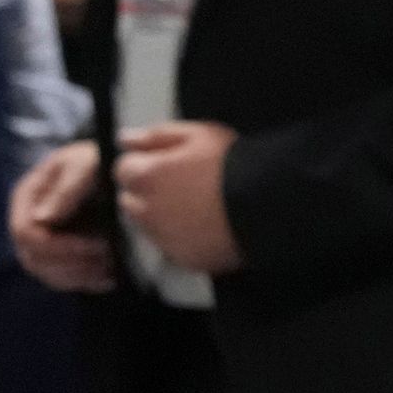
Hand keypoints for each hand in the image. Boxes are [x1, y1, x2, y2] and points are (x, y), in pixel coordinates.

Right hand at [7, 142, 113, 292]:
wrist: (117, 167)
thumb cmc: (99, 160)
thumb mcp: (86, 164)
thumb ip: (68, 188)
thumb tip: (44, 220)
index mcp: (28, 197)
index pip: (26, 233)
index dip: (60, 246)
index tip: (99, 245)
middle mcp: (30, 221)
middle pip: (34, 259)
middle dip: (73, 264)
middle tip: (110, 259)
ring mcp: (44, 240)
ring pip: (48, 274)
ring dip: (81, 276)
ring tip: (112, 268)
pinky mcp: (63, 253)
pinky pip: (66, 279)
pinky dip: (87, 282)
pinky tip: (111, 277)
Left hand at [113, 122, 242, 275]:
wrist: (270, 204)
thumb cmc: (236, 164)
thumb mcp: (200, 134)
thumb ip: (157, 135)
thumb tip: (125, 138)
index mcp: (146, 176)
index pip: (123, 170)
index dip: (145, 164)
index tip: (169, 165)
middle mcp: (146, 210)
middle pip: (131, 200)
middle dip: (148, 193)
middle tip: (184, 187)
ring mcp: (164, 238)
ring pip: (150, 226)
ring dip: (163, 217)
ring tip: (198, 208)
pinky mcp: (183, 258)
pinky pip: (173, 247)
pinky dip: (183, 239)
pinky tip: (207, 227)